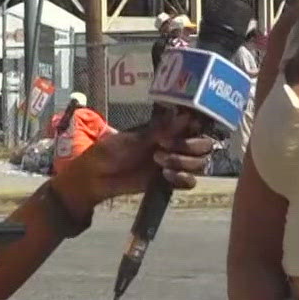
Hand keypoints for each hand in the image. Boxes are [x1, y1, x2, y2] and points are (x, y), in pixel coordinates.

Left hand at [53, 112, 214, 208]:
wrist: (94, 178)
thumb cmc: (107, 152)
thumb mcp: (131, 138)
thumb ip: (159, 130)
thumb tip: (184, 116)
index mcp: (166, 128)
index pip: (195, 125)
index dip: (195, 127)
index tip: (185, 128)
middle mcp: (175, 144)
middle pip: (204, 145)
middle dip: (189, 146)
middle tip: (164, 147)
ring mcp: (173, 163)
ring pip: (200, 163)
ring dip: (184, 162)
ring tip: (160, 163)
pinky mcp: (169, 182)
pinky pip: (190, 182)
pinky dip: (183, 179)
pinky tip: (165, 176)